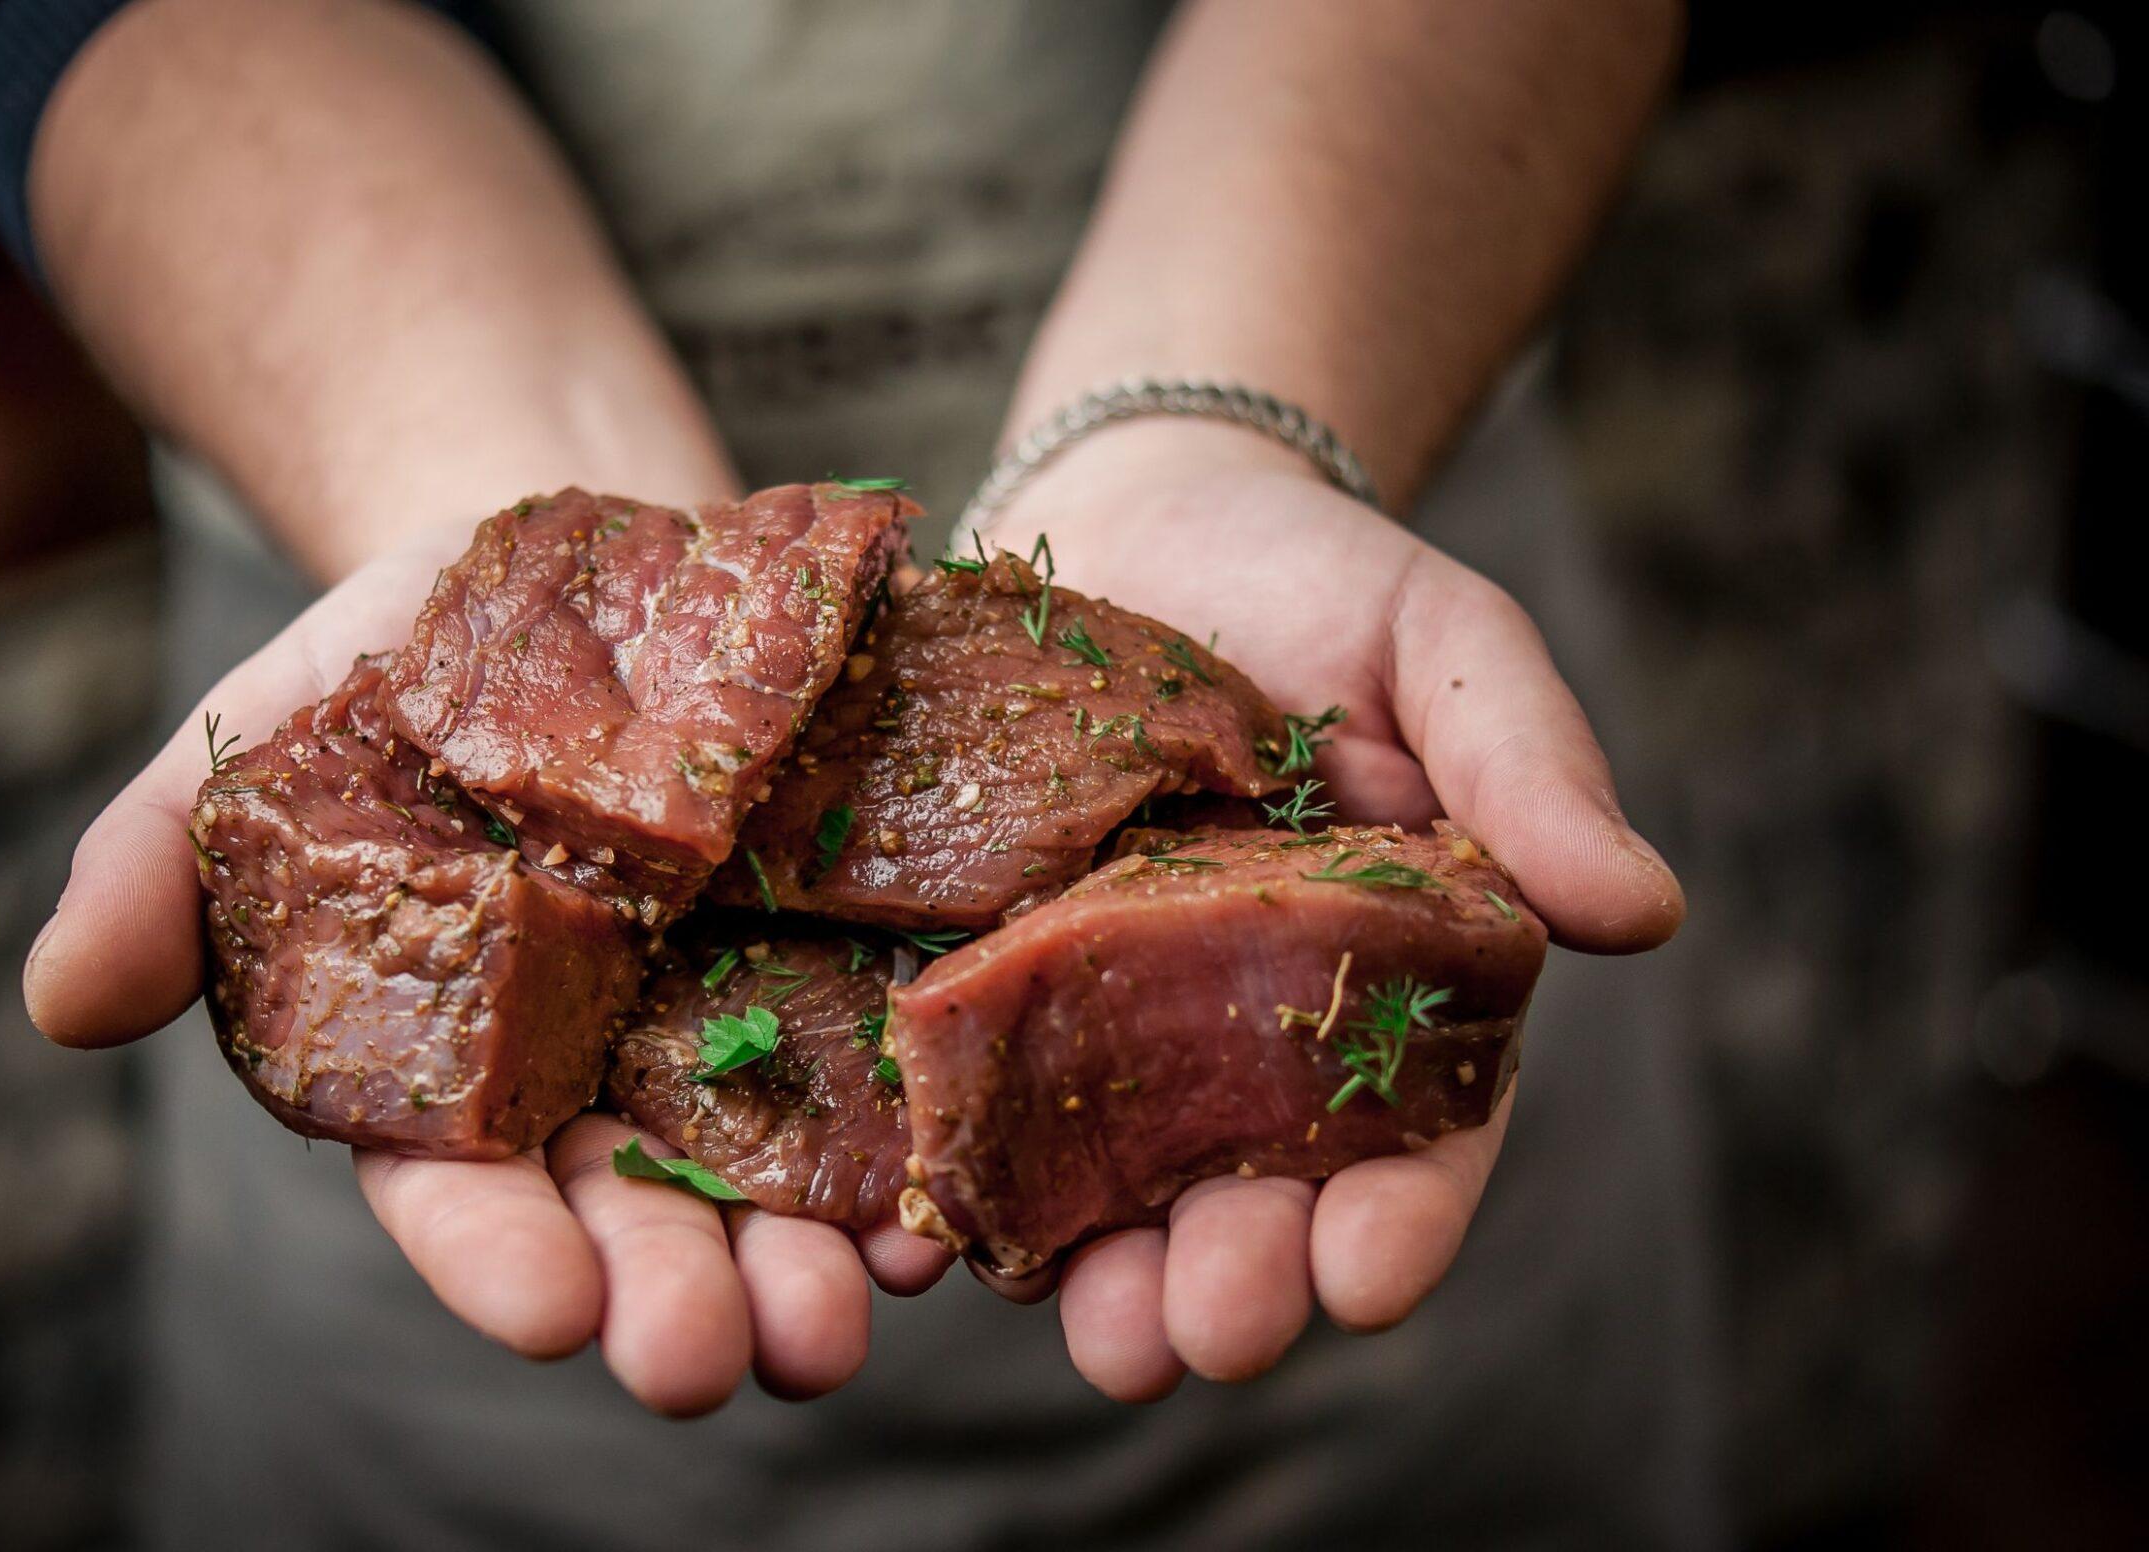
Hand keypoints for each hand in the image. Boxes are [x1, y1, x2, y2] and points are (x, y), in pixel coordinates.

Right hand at [23, 531, 952, 1416]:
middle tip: (705, 1359)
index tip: (551, 1308)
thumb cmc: (417, 646)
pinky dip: (923, 1152)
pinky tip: (950, 1204)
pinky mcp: (850, 977)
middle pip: (628, 1226)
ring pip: (773, 1191)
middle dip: (668, 1300)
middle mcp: (596, 1083)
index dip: (497, 1257)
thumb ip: (166, 856)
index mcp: (449, 1060)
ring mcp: (735, 1039)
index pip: (457, 1193)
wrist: (609, 549)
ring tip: (847, 1312)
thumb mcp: (281, 714)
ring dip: (808, 1268)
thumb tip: (58, 1001)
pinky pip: (895, 1086)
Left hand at [967, 420, 1685, 1400]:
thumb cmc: (1319, 578)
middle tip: (1206, 1333)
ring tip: (1089, 1333)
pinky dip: (946, 1172)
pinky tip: (925, 1234)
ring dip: (1096, 1277)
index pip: (1415, 1140)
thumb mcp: (1444, 646)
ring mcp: (1100, 1024)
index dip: (1401, 1221)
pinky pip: (958, 1099)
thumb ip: (1530, 768)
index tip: (1368, 1276)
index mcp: (1383, 991)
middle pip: (1251, 1202)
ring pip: (1105, 1189)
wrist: (1132, 507)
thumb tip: (1646, 911)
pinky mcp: (976, 983)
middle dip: (1236, 1281)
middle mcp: (1242, 1043)